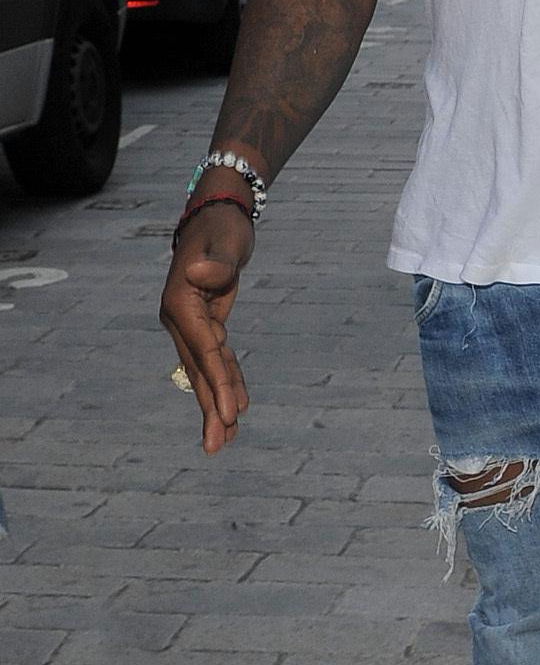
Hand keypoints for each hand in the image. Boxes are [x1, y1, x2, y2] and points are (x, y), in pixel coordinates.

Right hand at [161, 200, 255, 451]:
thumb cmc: (222, 228)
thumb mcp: (224, 243)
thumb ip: (217, 265)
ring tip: (228, 439)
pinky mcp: (204, 324)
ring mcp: (189, 324)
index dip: (218, 384)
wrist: (219, 216)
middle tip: (218, 447)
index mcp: (181, 304)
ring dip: (218, 403)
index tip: (229, 414)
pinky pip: (217, 360)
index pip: (204, 352)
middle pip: (198, 371)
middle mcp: (179, 319)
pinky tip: (236, 407)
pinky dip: (227, 383)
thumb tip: (200, 276)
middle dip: (210, 410)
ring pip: (206, 372)